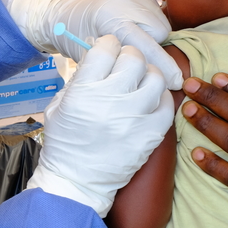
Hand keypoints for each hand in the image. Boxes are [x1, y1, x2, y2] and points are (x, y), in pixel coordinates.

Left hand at [7, 0, 181, 88]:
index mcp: (109, 17)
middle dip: (154, 48)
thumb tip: (155, 78)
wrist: (66, 12)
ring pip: (162, 23)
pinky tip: (134, 27)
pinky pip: (157, 13)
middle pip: (161, 33)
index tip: (177, 82)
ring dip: (154, 37)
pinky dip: (150, 25)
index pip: (145, 45)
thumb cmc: (75, 40)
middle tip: (134, 55)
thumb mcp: (94, 58)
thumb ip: (123, 65)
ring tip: (131, 39)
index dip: (163, 66)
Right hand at [27, 35, 174, 216]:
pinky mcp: (150, 135)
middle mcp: (110, 100)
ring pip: (155, 77)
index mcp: (83, 91)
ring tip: (140, 84)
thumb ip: (80, 78)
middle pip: (133, 58)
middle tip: (125, 66)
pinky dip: (160, 99)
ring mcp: (133, 118)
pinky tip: (150, 103)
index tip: (109, 50)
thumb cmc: (65, 142)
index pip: (106, 48)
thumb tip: (99, 54)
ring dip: (147, 76)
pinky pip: (167, 104)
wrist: (77, 182)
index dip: (108, 45)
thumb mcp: (59, 104)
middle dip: (129, 57)